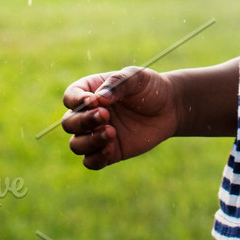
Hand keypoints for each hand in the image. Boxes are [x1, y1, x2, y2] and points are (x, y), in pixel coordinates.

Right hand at [61, 67, 178, 169]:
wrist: (170, 108)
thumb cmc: (150, 88)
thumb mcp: (137, 78)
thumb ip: (118, 84)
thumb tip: (98, 98)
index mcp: (91, 92)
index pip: (70, 97)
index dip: (76, 100)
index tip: (93, 101)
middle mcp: (90, 114)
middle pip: (69, 123)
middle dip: (83, 121)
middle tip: (107, 116)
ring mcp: (97, 134)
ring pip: (76, 145)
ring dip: (89, 141)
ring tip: (112, 132)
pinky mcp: (109, 152)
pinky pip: (91, 162)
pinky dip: (96, 158)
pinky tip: (112, 148)